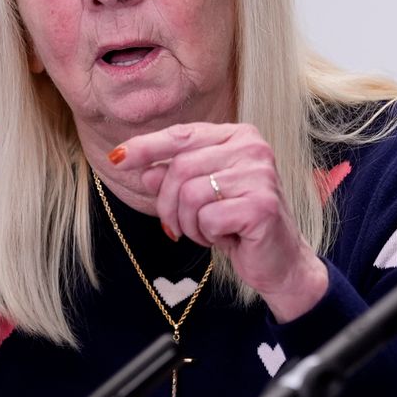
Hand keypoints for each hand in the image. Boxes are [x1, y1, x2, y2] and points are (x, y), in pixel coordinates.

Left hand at [105, 122, 330, 321]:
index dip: (146, 147)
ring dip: (189, 223)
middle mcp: (252, 148)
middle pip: (180, 168)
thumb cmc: (236, 222)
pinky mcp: (262, 205)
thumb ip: (173, 178)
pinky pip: (207, 218)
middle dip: (168, 204)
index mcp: (238, 135)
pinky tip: (226, 238)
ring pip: (190, 194)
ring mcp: (260, 175)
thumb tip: (143, 171)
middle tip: (177, 227)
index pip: (181, 135)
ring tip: (207, 231)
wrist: (280, 261)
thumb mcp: (199, 195)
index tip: (117, 159)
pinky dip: (207, 234)